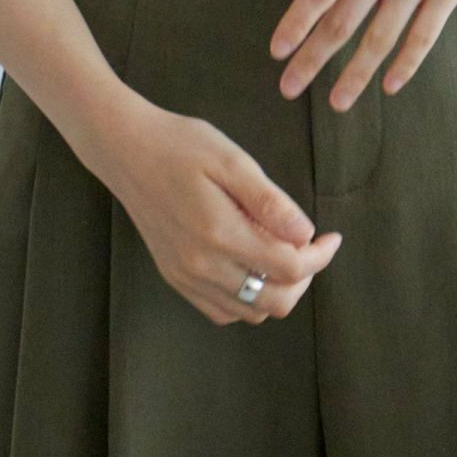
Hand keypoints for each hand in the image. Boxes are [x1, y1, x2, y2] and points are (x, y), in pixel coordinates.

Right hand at [88, 91, 343, 325]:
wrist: (125, 150)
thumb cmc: (180, 145)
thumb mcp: (231, 159)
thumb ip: (269, 201)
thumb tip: (306, 234)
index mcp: (220, 233)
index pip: (289, 268)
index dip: (320, 257)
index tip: (331, 237)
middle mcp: (201, 266)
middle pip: (274, 301)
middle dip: (304, 278)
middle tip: (309, 246)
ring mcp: (185, 276)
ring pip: (250, 312)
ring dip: (277, 289)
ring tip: (282, 252)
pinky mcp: (174, 277)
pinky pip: (221, 310)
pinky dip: (247, 298)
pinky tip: (251, 265)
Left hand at [269, 0, 456, 111]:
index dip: (296, 24)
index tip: (277, 51)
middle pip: (342, 21)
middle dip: (312, 59)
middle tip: (289, 88)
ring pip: (381, 37)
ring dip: (356, 75)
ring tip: (336, 102)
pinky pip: (425, 34)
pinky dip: (405, 63)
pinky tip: (389, 85)